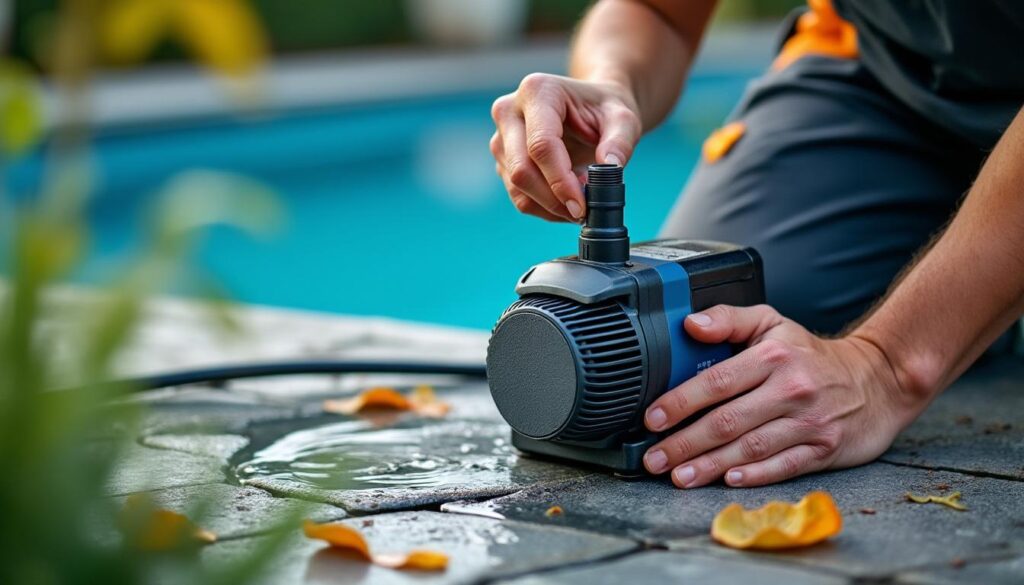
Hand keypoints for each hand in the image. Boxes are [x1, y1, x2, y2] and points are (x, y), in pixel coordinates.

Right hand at [490, 73, 641, 221]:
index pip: (541, 145)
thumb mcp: (624, 119)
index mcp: (538, 91)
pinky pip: (519, 196)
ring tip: (582, 202)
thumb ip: (620, 142)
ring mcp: (501, 138)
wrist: (592, 110)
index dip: (560, 181)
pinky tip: (568, 202)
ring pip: (518, 188)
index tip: (582, 206)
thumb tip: (610, 168)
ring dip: (551, 206)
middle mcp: (509, 111)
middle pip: (522, 169)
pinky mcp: (504, 161)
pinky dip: (545, 208)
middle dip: (554, 199)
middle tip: (585, 211)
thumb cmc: (605, 110)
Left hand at [642, 304, 923, 487]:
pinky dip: (756, 476)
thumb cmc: (811, 355)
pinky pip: (783, 466)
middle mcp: (790, 389)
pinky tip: (728, 480)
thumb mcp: (772, 323)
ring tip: (679, 476)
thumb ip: (728, 319)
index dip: (681, 402)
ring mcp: (809, 422)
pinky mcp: (824, 449)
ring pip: (751, 448)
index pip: (717, 382)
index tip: (652, 418)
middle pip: (728, 421)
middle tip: (654, 458)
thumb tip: (690, 323)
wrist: (877, 380)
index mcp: (772, 356)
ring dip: (710, 465)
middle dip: (685, 443)